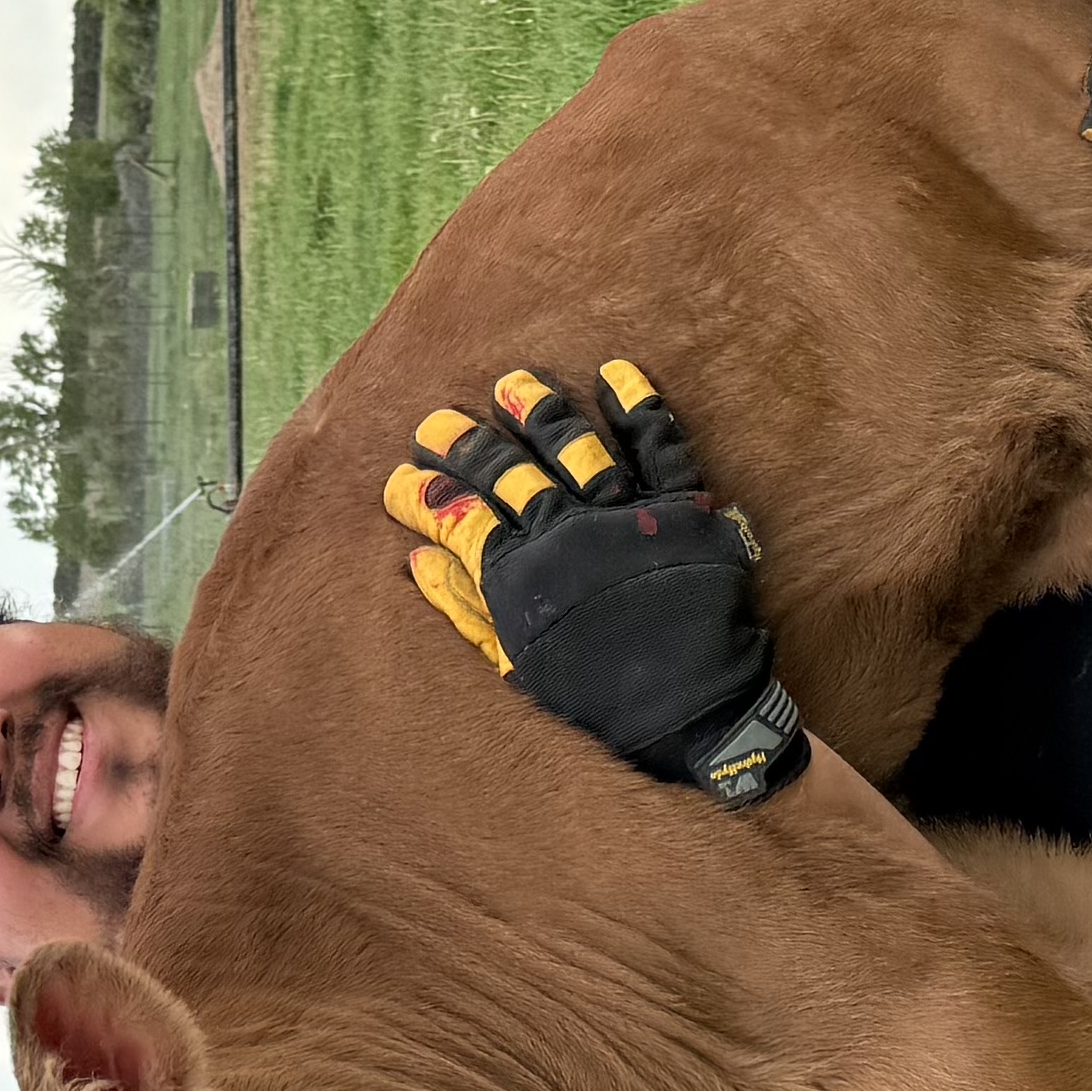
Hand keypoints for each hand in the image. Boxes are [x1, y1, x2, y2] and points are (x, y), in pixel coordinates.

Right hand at [377, 356, 808, 809]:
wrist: (692, 716)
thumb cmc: (598, 700)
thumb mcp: (517, 665)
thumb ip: (466, 610)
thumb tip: (417, 560)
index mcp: (523, 576)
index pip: (459, 517)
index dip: (424, 496)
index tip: (399, 479)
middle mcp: (567, 533)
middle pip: (506, 471)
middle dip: (463, 443)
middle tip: (434, 423)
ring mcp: (624, 515)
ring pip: (573, 444)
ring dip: (537, 410)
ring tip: (511, 385)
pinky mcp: (679, 508)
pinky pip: (659, 443)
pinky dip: (636, 406)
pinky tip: (612, 374)